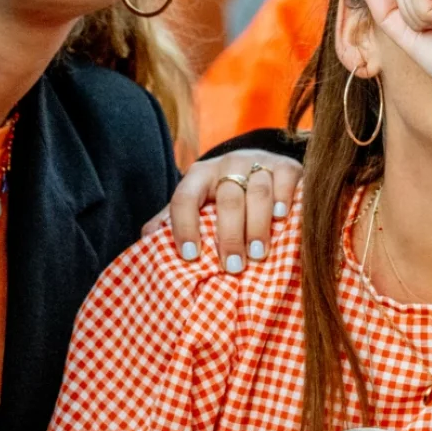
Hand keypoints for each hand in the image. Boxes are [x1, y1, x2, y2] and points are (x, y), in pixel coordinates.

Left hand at [147, 150, 300, 272]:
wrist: (260, 166)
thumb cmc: (221, 196)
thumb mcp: (196, 203)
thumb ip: (171, 220)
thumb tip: (145, 241)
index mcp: (199, 175)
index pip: (185, 197)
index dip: (184, 226)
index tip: (189, 256)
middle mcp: (227, 164)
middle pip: (227, 199)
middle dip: (229, 235)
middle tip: (233, 267)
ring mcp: (258, 163)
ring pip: (257, 192)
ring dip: (258, 225)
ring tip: (258, 254)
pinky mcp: (286, 165)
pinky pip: (285, 181)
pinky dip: (284, 199)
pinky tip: (281, 219)